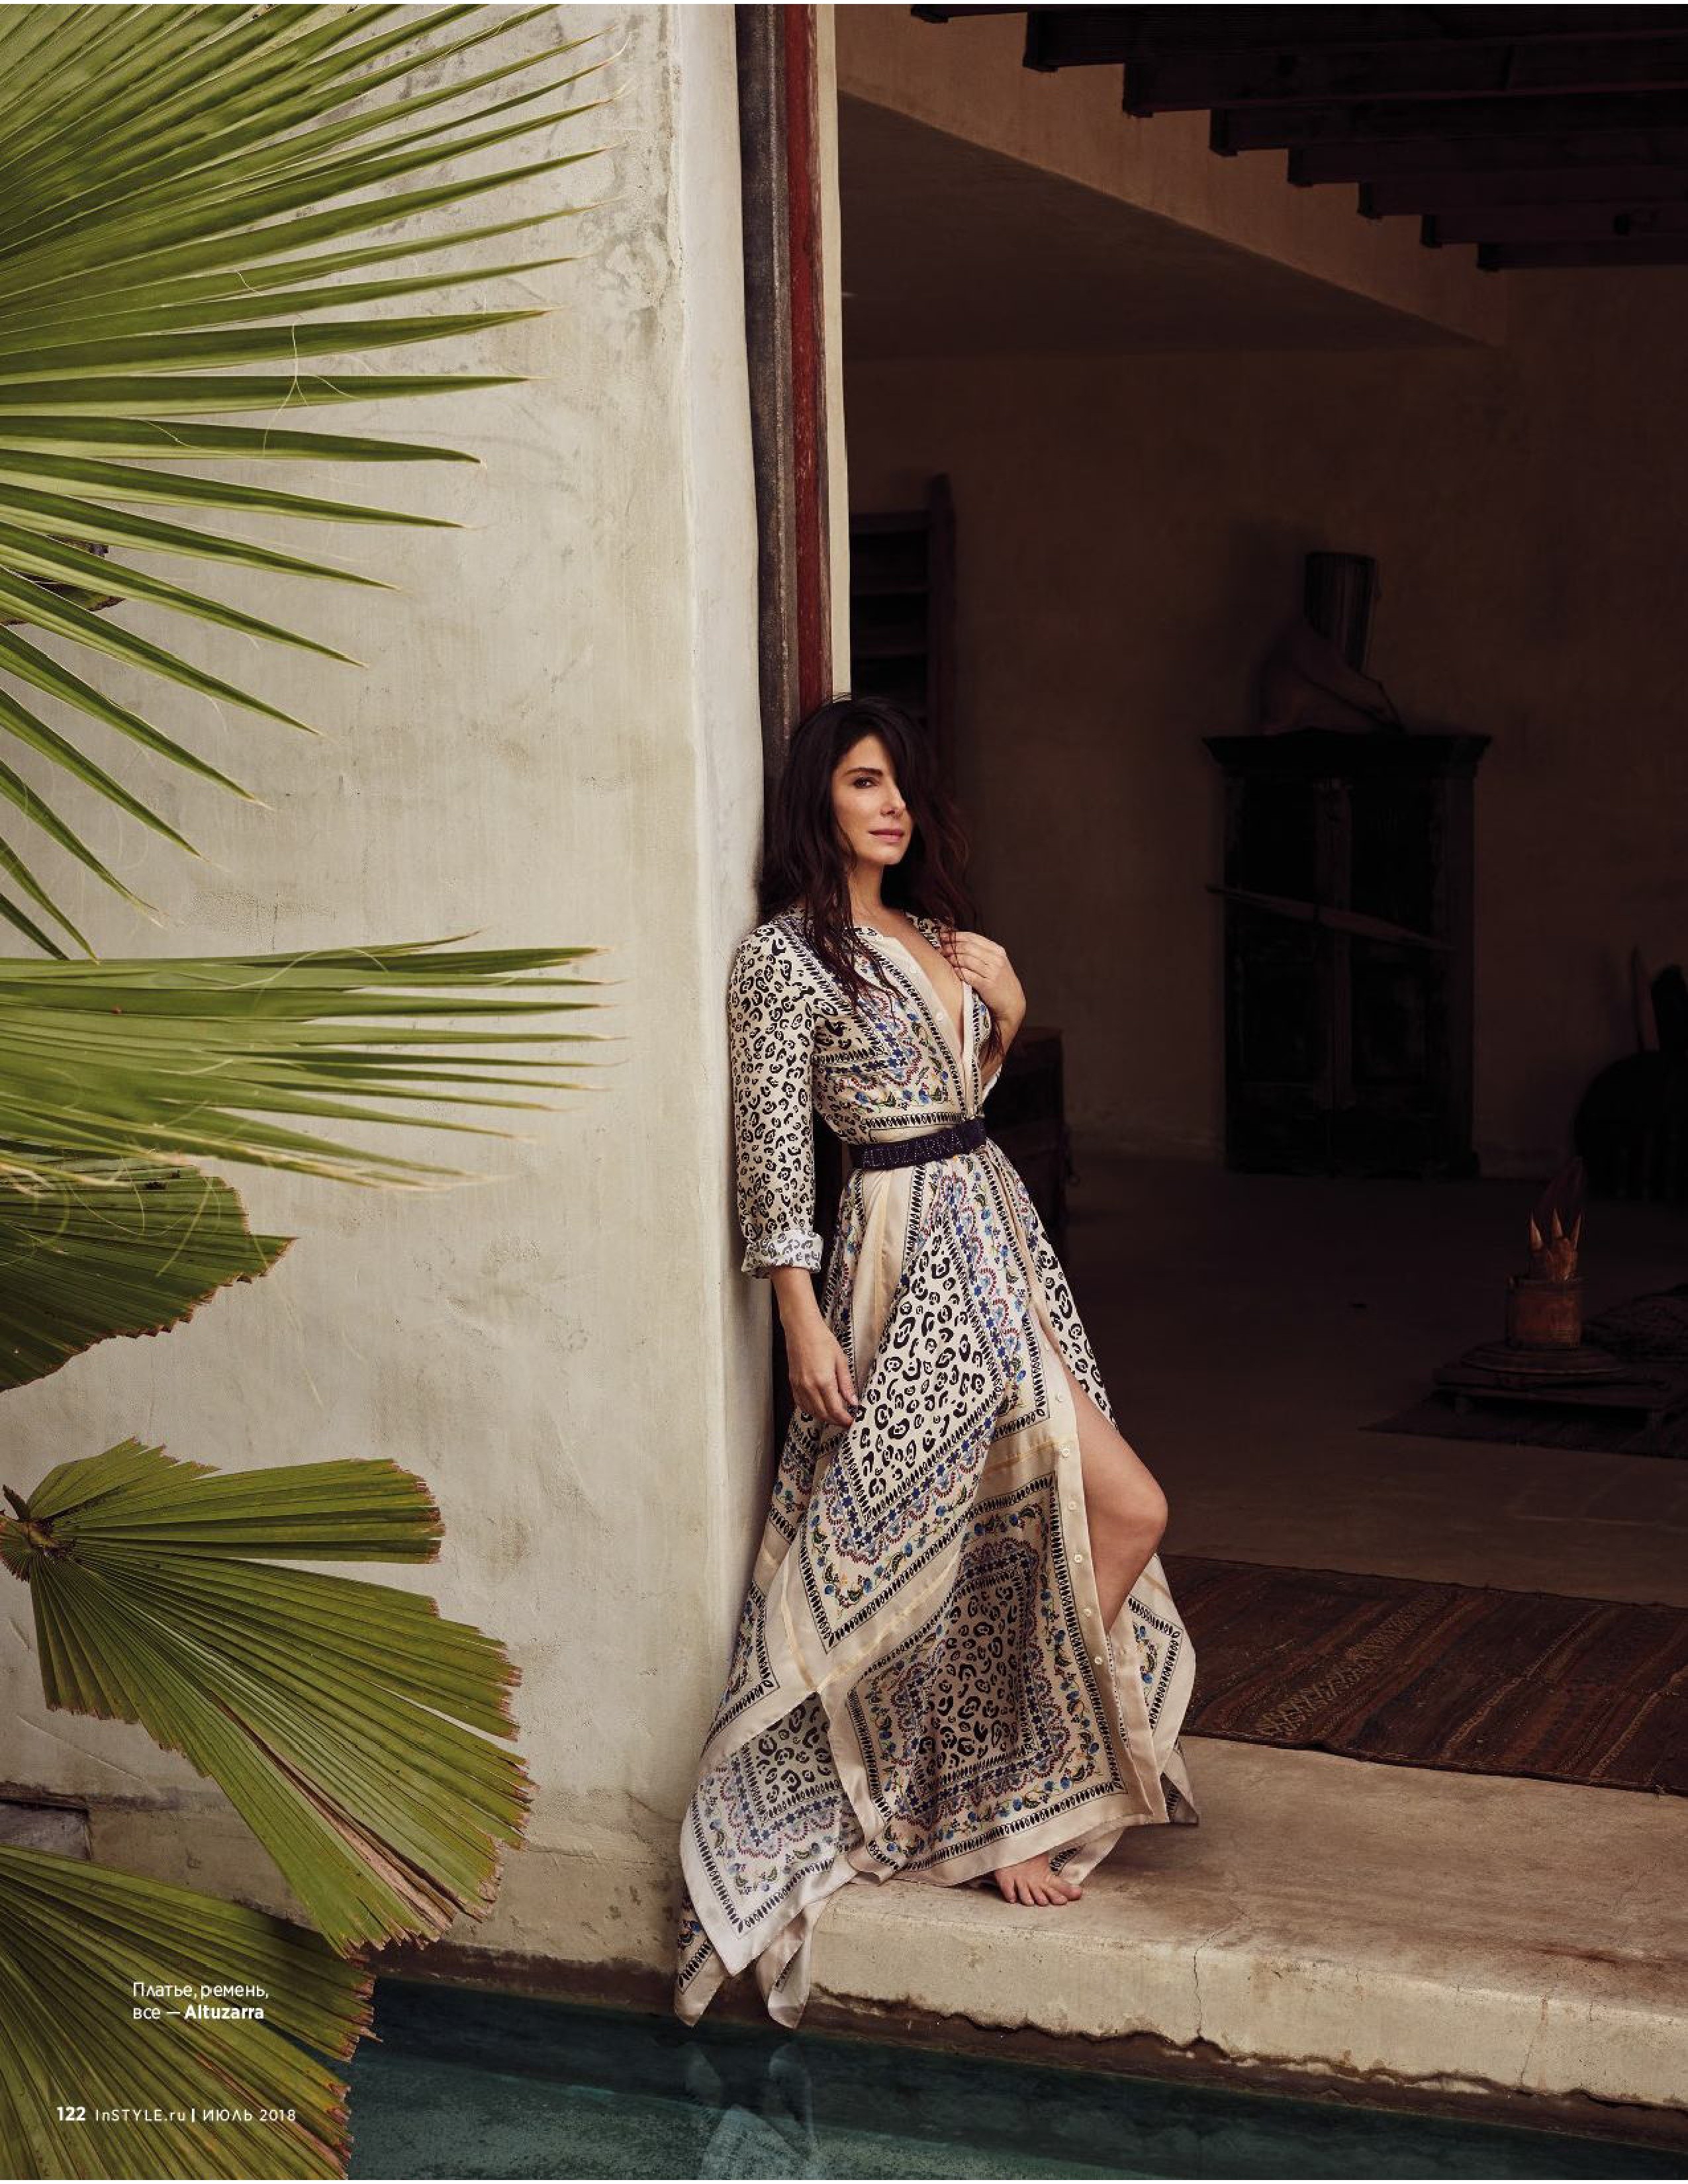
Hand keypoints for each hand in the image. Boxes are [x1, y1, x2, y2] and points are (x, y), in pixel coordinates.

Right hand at [784, 1315, 859, 1429]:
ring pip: (811, 1412)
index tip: (851, 1422)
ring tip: (834, 1414)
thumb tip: (852, 1400)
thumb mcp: (841, 1360)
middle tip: (846, 1421)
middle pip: (823, 1414)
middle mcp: (809, 1387)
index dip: (844, 1420)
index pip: (835, 1410)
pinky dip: (811, 1410)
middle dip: (836, 1421)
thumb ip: (846, 1383)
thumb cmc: (821, 1339)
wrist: (802, 1328)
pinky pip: (801, 1404)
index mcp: (823, 1381)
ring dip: (824, 1417)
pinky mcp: (793, 1383)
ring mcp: (799, 1386)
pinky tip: (818, 1407)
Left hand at [945, 929, 1025, 1033]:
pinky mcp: (987, 985)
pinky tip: (953, 971)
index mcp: (997, 950)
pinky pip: (968, 975)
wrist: (1012, 1002)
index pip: (973, 937)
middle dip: (951, 947)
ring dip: (953, 958)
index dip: (956, 936)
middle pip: (968, 947)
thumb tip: (959, 944)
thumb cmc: (1002, 983)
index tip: (944, 936)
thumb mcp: (997, 963)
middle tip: (941, 949)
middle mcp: (996, 959)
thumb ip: (982, 953)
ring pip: (966, 959)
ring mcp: (992, 972)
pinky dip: (958, 972)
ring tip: (945, 959)